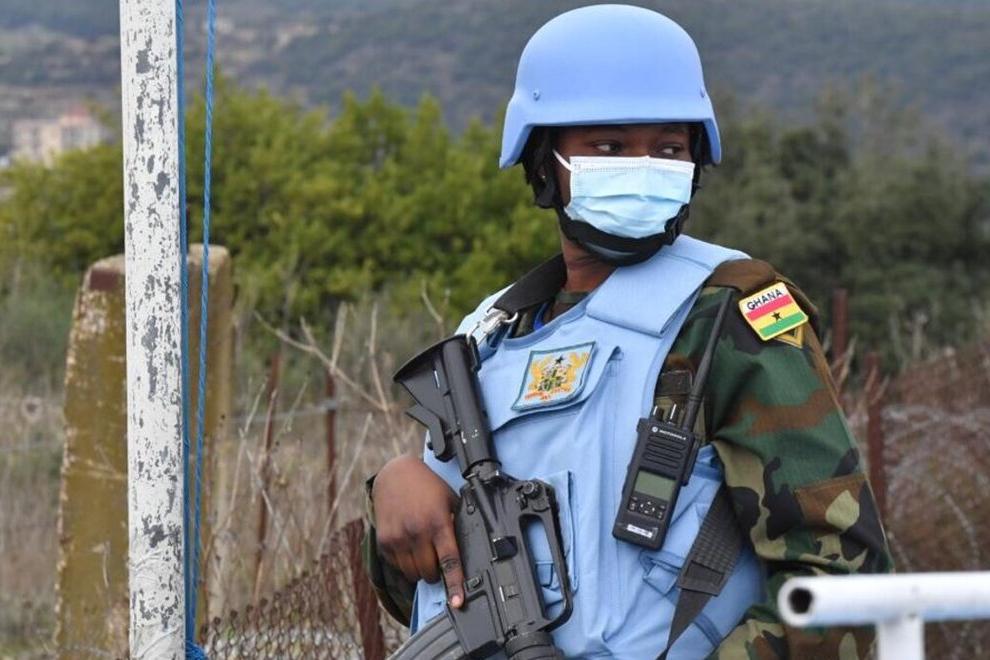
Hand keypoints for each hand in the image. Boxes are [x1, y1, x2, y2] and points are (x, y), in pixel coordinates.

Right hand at [372, 455, 464, 607]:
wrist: (395, 474)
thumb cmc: (427, 487)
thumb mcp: (449, 500)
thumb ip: (456, 524)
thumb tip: (470, 549)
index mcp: (438, 522)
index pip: (449, 560)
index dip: (454, 583)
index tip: (457, 602)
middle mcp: (416, 532)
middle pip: (429, 572)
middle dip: (436, 571)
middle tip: (437, 557)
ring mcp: (398, 538)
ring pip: (413, 574)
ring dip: (420, 569)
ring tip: (423, 550)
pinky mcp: (384, 541)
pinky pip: (397, 566)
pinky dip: (405, 562)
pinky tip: (408, 543)